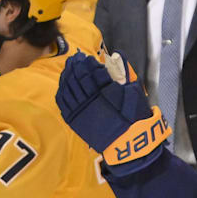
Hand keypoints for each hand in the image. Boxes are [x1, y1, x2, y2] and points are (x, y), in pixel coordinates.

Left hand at [56, 51, 167, 174]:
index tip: (86, 57)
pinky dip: (62, 91)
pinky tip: (63, 85)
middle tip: (75, 59)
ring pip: (68, 88)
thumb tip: (118, 55)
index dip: (87, 62)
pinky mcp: (75, 119)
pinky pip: (63, 102)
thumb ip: (125, 73)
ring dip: (67, 76)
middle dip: (75, 66)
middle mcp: (89, 97)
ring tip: (68, 68)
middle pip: (77, 77)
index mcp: (104, 89)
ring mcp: (80, 108)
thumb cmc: (135, 117)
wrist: (128, 142)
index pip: (91, 71)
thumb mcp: (135, 92)